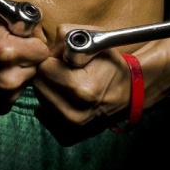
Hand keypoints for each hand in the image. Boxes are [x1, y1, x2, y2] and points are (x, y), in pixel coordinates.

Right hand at [0, 6, 50, 114]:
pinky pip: (14, 95)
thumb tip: (42, 30)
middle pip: (35, 68)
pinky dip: (8, 87)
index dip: (33, 43)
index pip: (42, 50)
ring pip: (26, 82)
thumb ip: (22, 22)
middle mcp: (7, 79)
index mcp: (8, 53)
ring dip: (17, 74)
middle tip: (8, 53)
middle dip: (25, 59)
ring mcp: (3, 96)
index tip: (23, 42)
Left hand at [31, 23, 135, 143]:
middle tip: (63, 70)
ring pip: (39, 99)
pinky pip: (43, 115)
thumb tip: (44, 44)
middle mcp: (74, 113)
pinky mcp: (68, 136)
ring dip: (48, 89)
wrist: (131, 93)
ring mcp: (70, 128)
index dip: (50, 58)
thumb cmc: (112, 65)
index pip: (42, 68)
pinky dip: (51, 105)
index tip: (61, 58)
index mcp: (81, 89)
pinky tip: (67, 98)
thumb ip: (68, 34)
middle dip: (47, 73)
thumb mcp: (96, 39)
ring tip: (67, 84)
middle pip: (38, 84)